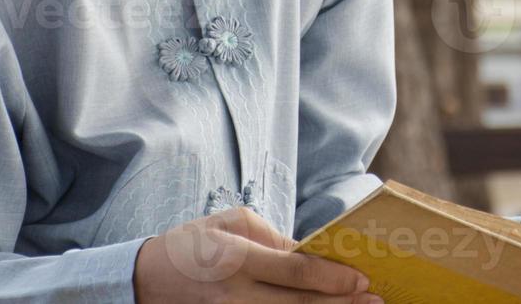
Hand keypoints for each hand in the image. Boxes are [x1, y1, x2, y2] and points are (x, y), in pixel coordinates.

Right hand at [134, 205, 384, 302]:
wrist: (144, 280)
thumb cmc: (194, 243)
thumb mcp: (232, 224)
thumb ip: (274, 239)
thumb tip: (313, 255)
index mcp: (237, 258)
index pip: (294, 272)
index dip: (331, 278)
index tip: (361, 279)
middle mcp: (235, 294)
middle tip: (376, 301)